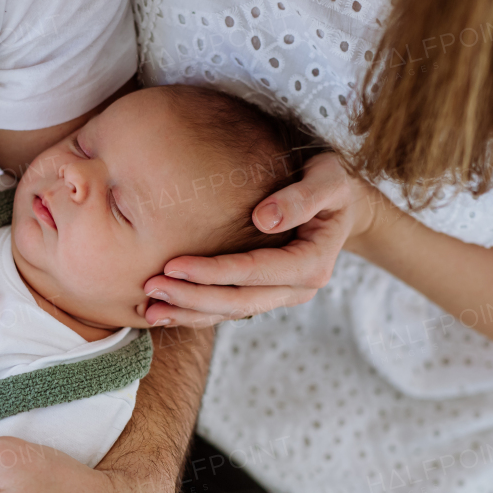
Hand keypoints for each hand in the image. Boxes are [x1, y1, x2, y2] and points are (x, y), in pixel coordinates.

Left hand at [142, 152, 389, 326]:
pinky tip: (166, 311)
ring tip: (150, 309)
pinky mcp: (266, 293)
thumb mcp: (330, 180)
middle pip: (239, 301)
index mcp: (312, 264)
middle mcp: (297, 288)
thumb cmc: (333, 183)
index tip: (174, 265)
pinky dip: (197, 312)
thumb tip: (264, 218)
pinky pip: (230, 309)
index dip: (214, 272)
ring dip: (190, 313)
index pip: (255, 272)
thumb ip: (303, 197)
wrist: (343, 203)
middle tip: (150, 289)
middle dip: (192, 299)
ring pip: (232, 312)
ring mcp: (281, 295)